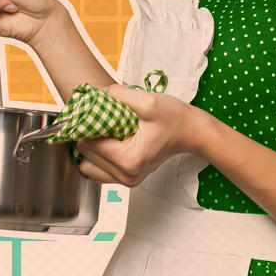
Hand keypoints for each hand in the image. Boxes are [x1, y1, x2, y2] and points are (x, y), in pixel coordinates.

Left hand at [75, 84, 202, 186]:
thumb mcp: (147, 100)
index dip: (88, 123)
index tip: (97, 111)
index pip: (87, 143)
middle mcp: (126, 175)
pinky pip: (96, 170)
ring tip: (105, 131)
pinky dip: (97, 156)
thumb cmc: (174, 119)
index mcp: (129, 159)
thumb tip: (94, 94)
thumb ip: (117, 95)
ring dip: (91, 147)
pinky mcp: (126, 178)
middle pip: (84, 154)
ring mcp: (126, 180)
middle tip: (103, 119)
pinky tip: (108, 141)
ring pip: (86, 165)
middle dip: (89, 134)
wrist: (191, 132)